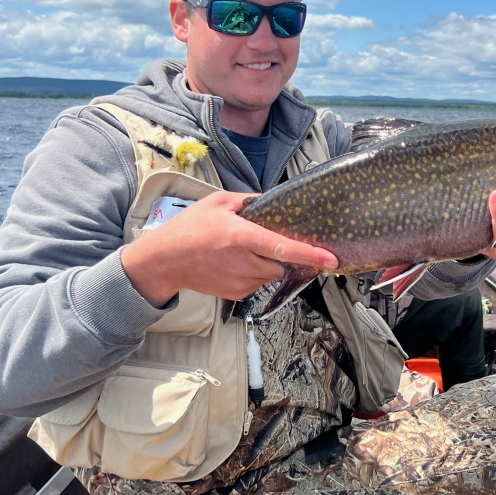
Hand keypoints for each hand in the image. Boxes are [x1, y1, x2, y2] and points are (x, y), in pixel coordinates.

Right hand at [121, 191, 338, 307]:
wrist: (164, 262)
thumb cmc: (189, 229)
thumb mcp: (218, 202)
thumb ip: (249, 200)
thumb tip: (271, 201)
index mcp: (242, 237)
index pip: (283, 248)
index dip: (310, 254)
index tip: (331, 259)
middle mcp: (245, 262)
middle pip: (282, 263)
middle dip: (282, 253)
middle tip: (264, 240)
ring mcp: (241, 282)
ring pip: (270, 273)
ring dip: (266, 262)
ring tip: (240, 250)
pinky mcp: (237, 295)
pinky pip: (257, 283)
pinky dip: (253, 272)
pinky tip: (234, 263)